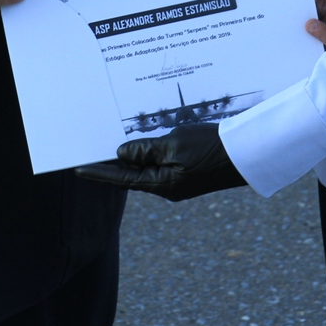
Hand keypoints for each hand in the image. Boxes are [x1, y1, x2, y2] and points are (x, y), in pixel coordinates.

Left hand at [76, 123, 246, 201]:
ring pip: (148, 167)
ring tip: (116, 140)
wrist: (247, 153)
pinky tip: (148, 139)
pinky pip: (163, 161)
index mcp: (162, 184)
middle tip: (92, 149)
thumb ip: (145, 150)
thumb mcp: (174, 144)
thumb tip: (121, 154)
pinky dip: (152, 151)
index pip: (121, 179)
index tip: (78, 169)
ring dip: (134, 154)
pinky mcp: (188, 172)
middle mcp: (168, 186)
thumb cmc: (211, 147)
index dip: (99, 173)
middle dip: (115, 162)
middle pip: (133, 174)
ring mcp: (179, 180)